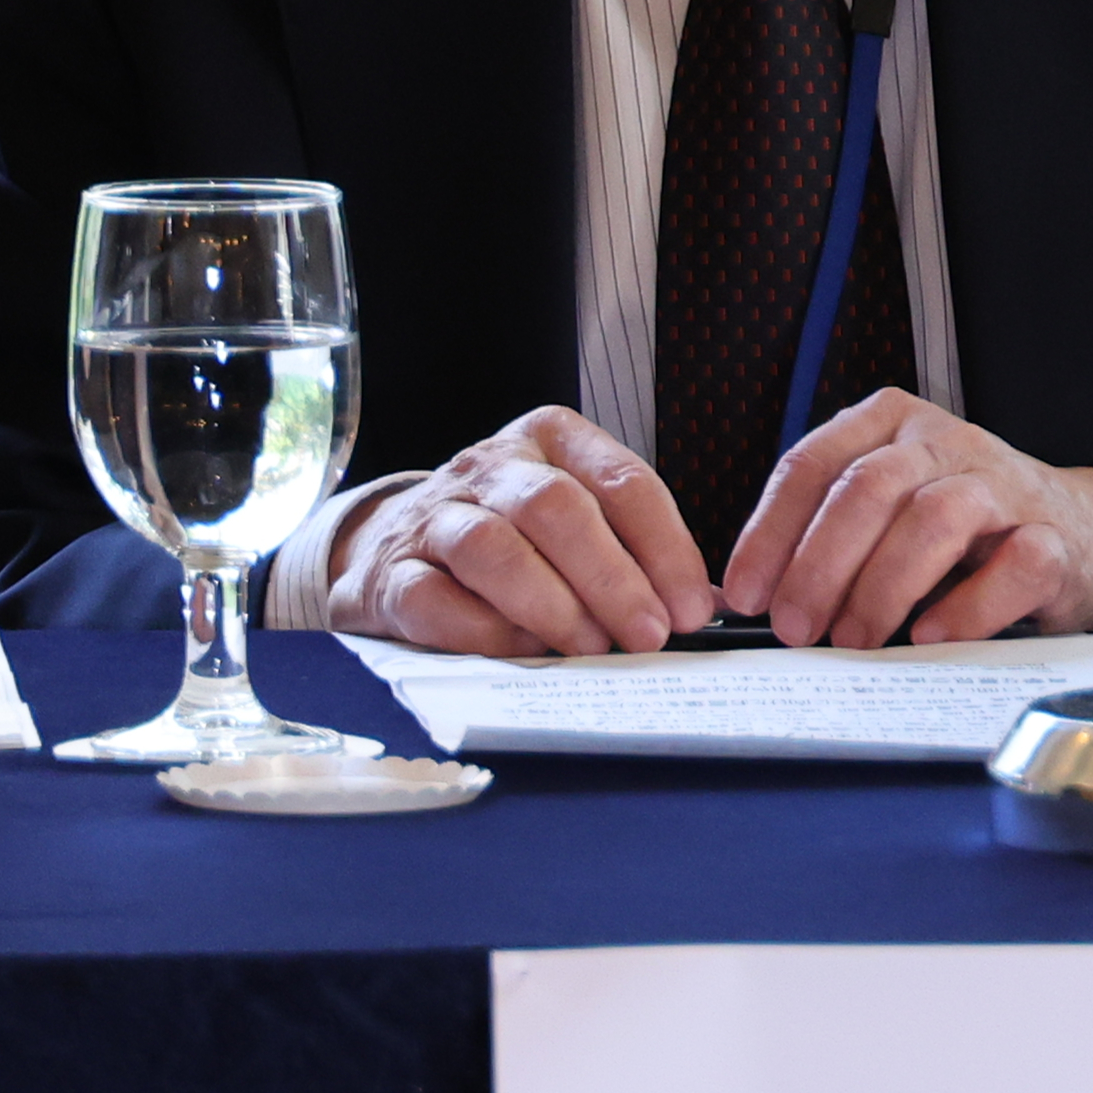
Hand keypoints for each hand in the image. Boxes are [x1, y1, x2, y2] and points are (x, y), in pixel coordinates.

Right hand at [325, 406, 718, 656]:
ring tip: (593, 649)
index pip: (622, 481)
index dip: (665, 548)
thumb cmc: (510, 534)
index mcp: (551, 439)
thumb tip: (704, 606)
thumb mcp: (574, 517)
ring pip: (494, 548)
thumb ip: (633, 550)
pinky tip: (526, 654)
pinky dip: (487, 632)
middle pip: (557, 508)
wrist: (388, 546)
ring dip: (553, 605)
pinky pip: (435, 600)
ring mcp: (433, 516)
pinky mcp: (389, 574)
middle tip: (649, 635)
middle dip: (612, 577)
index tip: (693, 608)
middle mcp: (490, 466)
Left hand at [719, 389, 1092, 647]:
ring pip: (935, 516)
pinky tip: (931, 636)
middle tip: (794, 629)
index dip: (770, 533)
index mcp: (894, 426)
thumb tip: (751, 604)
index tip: (744, 597)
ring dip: (882, 585)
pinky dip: (967, 605)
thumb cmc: (971, 537)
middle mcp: (948, 442)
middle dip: (820, 564)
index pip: (814, 464)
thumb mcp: (892, 516)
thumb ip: (832, 540)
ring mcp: (1007, 486)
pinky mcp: (1059, 539)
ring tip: (854, 640)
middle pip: (870, 486)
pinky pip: (1013, 564)